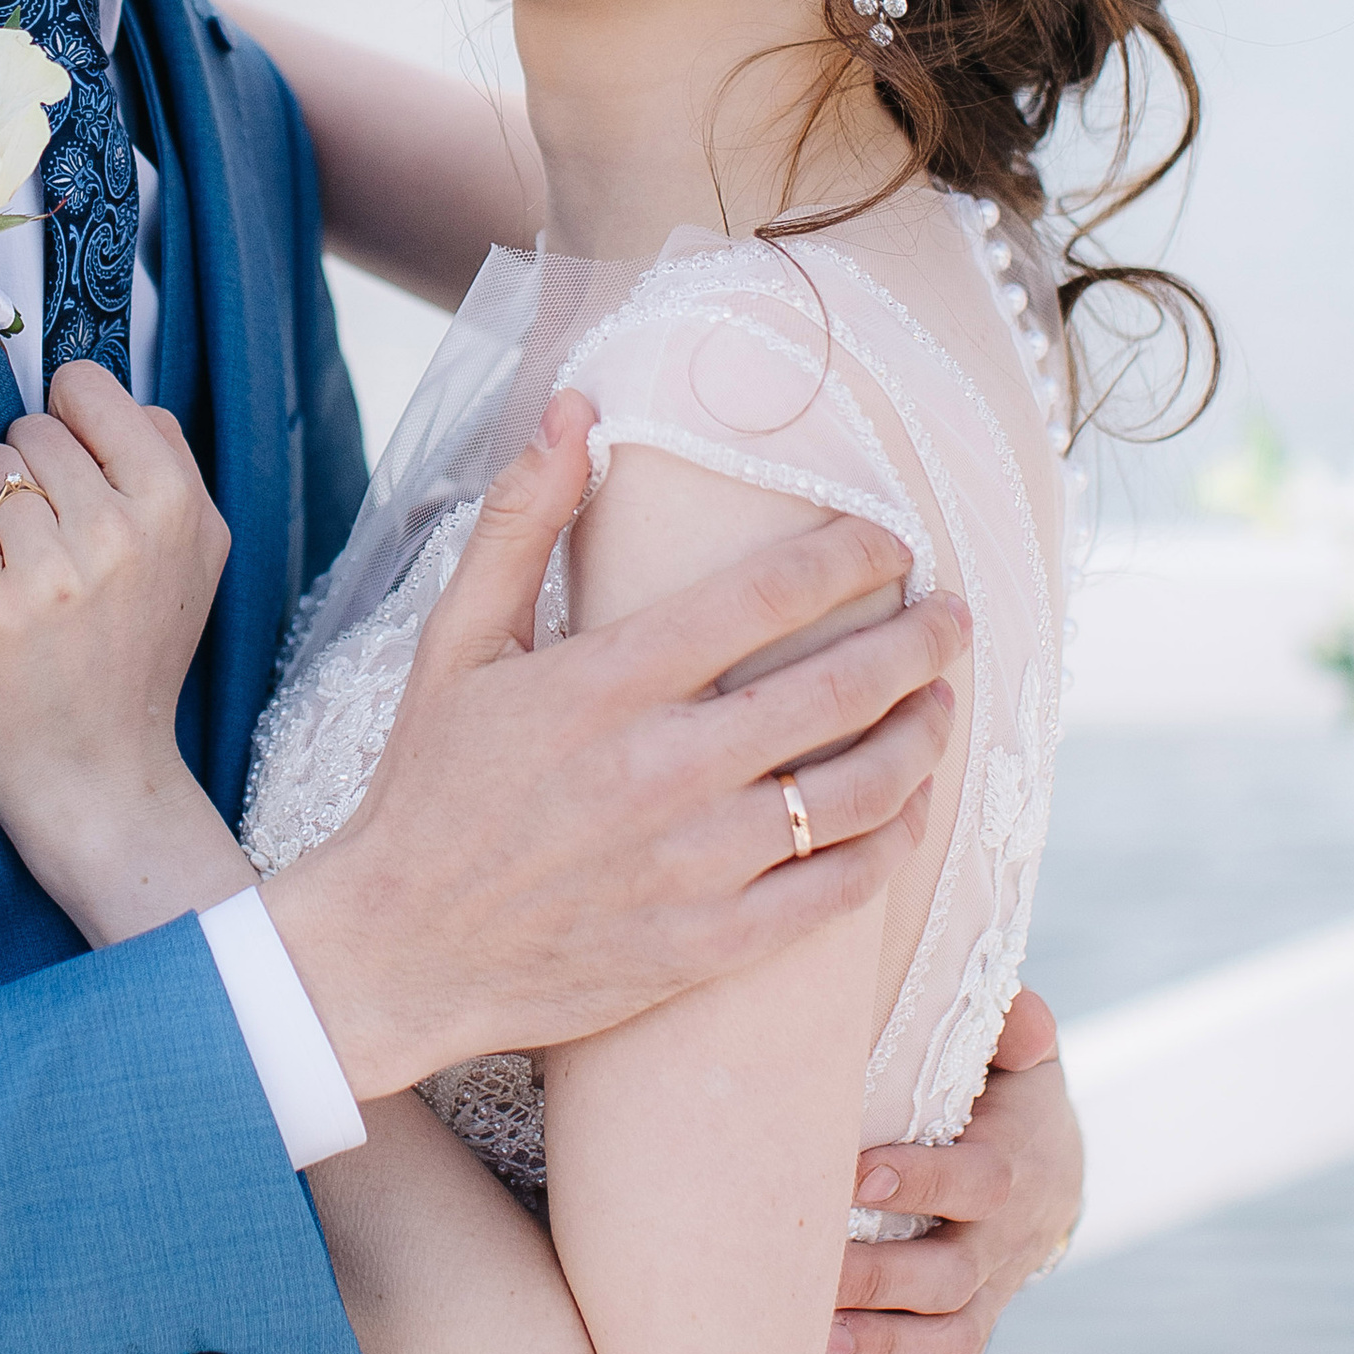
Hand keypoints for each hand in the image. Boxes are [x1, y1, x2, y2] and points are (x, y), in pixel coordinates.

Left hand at [0, 363, 240, 942]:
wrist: (101, 776)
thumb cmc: (139, 654)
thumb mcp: (196, 556)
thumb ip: (165, 463)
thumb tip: (93, 393)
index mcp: (176, 506)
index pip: (87, 388)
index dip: (68, 417)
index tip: (69, 463)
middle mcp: (118, 533)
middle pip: (30, 430)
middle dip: (27, 471)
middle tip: (47, 539)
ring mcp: (50, 575)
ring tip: (20, 566)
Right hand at [264, 393, 965, 1104]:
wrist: (399, 949)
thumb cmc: (429, 785)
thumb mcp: (457, 641)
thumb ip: (522, 520)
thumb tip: (571, 405)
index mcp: (605, 683)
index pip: (764, 596)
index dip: (848, 557)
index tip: (892, 544)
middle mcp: (660, 769)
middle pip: (837, 690)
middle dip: (918, 643)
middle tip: (954, 618)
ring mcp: (690, 864)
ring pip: (856, 794)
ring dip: (921, 740)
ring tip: (942, 706)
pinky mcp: (706, 946)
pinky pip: (834, 893)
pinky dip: (890, 845)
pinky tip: (907, 812)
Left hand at [831, 991, 1083, 1353]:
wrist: (1047, 1170)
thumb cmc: (1000, 1096)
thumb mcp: (1017, 1055)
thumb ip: (1016, 1029)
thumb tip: (1021, 1009)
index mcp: (1008, 1168)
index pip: (978, 1182)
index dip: (923, 1182)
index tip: (856, 1176)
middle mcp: (996, 1246)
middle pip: (949, 1277)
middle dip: (881, 1281)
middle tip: (813, 1279)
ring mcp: (984, 1302)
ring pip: (949, 1344)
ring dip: (887, 1352)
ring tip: (820, 1351)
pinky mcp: (968, 1341)